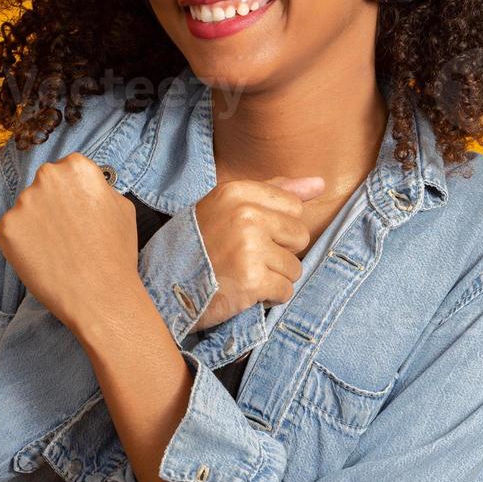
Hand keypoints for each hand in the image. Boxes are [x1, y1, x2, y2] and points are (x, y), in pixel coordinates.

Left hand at [0, 152, 141, 333]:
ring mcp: (23, 202)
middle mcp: (47, 177)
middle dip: (51, 204)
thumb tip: (83, 189)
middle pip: (44, 185)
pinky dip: (23, 244)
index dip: (73, 193)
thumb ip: (99, 188)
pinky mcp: (6, 228)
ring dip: (37, 224)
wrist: (100, 295)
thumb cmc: (116, 253)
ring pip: (27, 209)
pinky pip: (13, 231)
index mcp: (76, 167)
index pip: (67, 170)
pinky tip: (43, 259)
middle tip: (66, 232)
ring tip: (57, 250)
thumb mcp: (122, 207)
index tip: (78, 212)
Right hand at [191, 175, 325, 330]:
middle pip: (299, 235)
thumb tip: (319, 184)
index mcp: (237, 192)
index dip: (276, 226)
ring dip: (274, 277)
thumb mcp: (228, 207)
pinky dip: (270, 297)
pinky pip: (285, 290)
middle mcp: (245, 214)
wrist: (163, 287)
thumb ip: (275, 191)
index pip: (292, 205)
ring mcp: (248, 246)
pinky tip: (246, 292)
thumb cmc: (199, 245)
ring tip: (244, 275)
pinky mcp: (252, 279)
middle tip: (247, 258)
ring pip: (295, 266)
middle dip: (280, 252)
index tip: (251, 234)